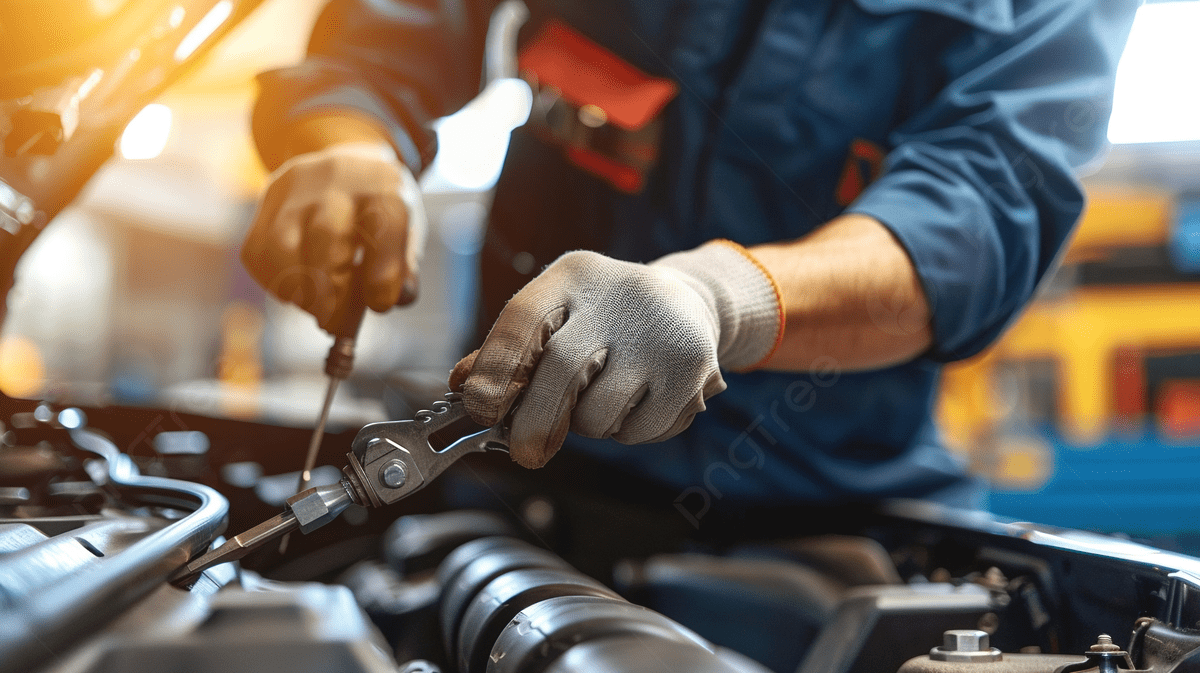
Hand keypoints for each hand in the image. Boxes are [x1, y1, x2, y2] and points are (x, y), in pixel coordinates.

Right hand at [241, 141, 424, 331]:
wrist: (346, 168)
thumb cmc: (376, 214)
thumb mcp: (404, 234)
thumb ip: (402, 270)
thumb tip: (396, 299)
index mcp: (383, 186)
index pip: (385, 225)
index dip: (383, 270)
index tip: (379, 306)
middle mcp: (338, 178)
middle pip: (326, 233)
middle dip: (330, 288)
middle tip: (336, 325)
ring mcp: (296, 187)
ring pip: (283, 243)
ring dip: (298, 289)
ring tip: (316, 311)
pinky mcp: (268, 201)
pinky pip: (259, 250)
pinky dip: (275, 282)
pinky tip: (296, 294)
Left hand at [449, 242, 782, 467]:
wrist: (690, 305)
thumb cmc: (606, 317)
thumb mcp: (559, 314)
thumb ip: (511, 349)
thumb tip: (462, 384)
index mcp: (574, 277)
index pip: (523, 319)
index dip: (495, 368)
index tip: (479, 409)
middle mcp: (619, 298)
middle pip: (562, 368)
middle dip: (536, 420)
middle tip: (526, 454)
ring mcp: (660, 335)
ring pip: (599, 410)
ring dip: (588, 425)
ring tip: (603, 398)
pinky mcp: (690, 372)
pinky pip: (638, 430)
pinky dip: (627, 432)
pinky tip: (639, 401)